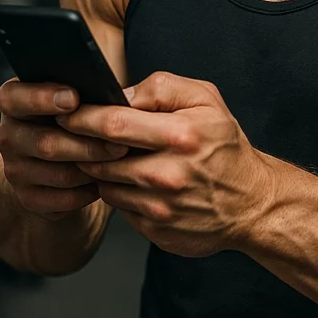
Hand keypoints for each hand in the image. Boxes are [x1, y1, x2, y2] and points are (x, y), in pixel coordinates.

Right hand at [0, 80, 129, 220]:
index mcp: (13, 102)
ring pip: (60, 174)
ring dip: (94, 169)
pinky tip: (106, 180)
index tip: (74, 98)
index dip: (41, 98)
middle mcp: (8, 136)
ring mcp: (15, 170)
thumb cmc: (72, 116)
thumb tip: (112, 99)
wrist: (52, 160)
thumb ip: (81, 91)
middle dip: (88, 143)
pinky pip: (64, 199)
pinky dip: (89, 191)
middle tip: (120, 142)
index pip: (13, 98)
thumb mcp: (71, 96)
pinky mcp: (29, 198)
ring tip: (120, 160)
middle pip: (46, 143)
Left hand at [56, 72, 274, 257]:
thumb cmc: (225, 145)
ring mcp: (161, 206)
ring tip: (109, 155)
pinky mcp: (156, 230)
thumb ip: (163, 88)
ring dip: (99, 169)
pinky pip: (119, 207)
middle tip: (74, 135)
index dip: (82, 116)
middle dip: (81, 144)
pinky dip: (118, 191)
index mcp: (181, 135)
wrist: (251, 201)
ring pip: (104, 183)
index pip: (113, 123)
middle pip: (100, 156)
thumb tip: (121, 94)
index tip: (66, 112)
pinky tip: (131, 180)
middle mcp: (169, 173)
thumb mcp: (206, 100)